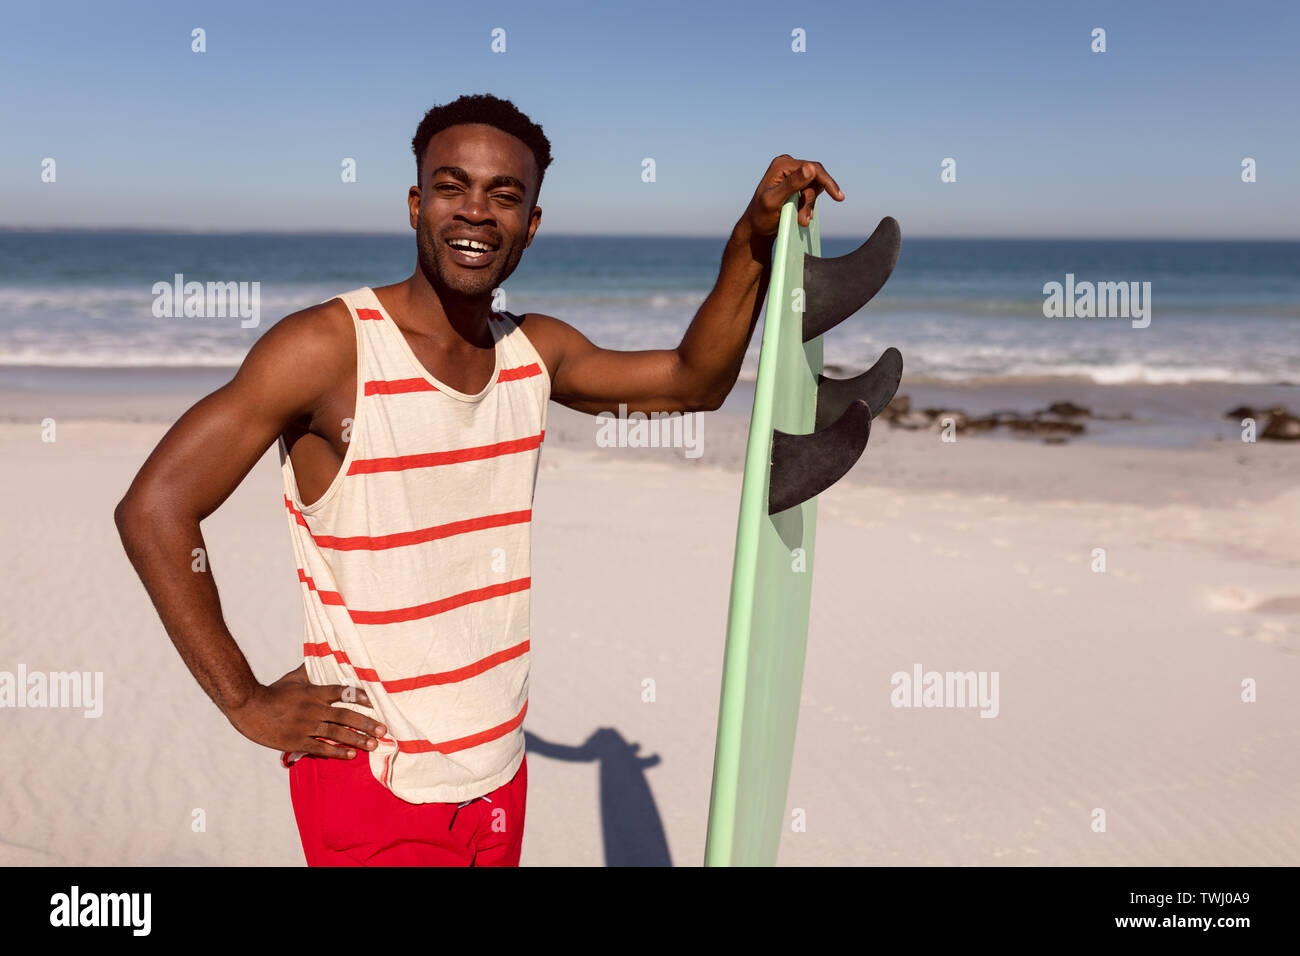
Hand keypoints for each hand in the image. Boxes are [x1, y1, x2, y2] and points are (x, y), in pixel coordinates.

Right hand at [225, 662, 386, 759]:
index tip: (375, 702)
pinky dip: (337, 752)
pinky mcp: (297, 741)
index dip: (360, 697)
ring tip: (373, 745)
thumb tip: (321, 654)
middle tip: (383, 730)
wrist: (248, 708)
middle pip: (345, 716)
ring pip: (336, 733)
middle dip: (366, 724)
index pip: (342, 692)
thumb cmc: (272, 693)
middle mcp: (313, 709)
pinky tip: (351, 755)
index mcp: (313, 692)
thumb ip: (310, 670)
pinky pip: (321, 748)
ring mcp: (305, 726)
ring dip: (357, 740)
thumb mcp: (292, 678)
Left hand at [738, 155, 844, 239]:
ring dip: (809, 206)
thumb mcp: (774, 201)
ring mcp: (792, 175)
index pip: (813, 169)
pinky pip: (811, 193)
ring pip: (815, 188)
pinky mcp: (795, 184)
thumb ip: (791, 184)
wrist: (756, 227)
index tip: (839, 197)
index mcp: (782, 165)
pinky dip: (808, 207)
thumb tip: (811, 168)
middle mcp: (788, 165)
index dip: (828, 182)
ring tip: (800, 220)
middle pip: (816, 178)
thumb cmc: (761, 216)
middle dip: (811, 200)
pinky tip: (801, 217)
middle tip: (803, 219)